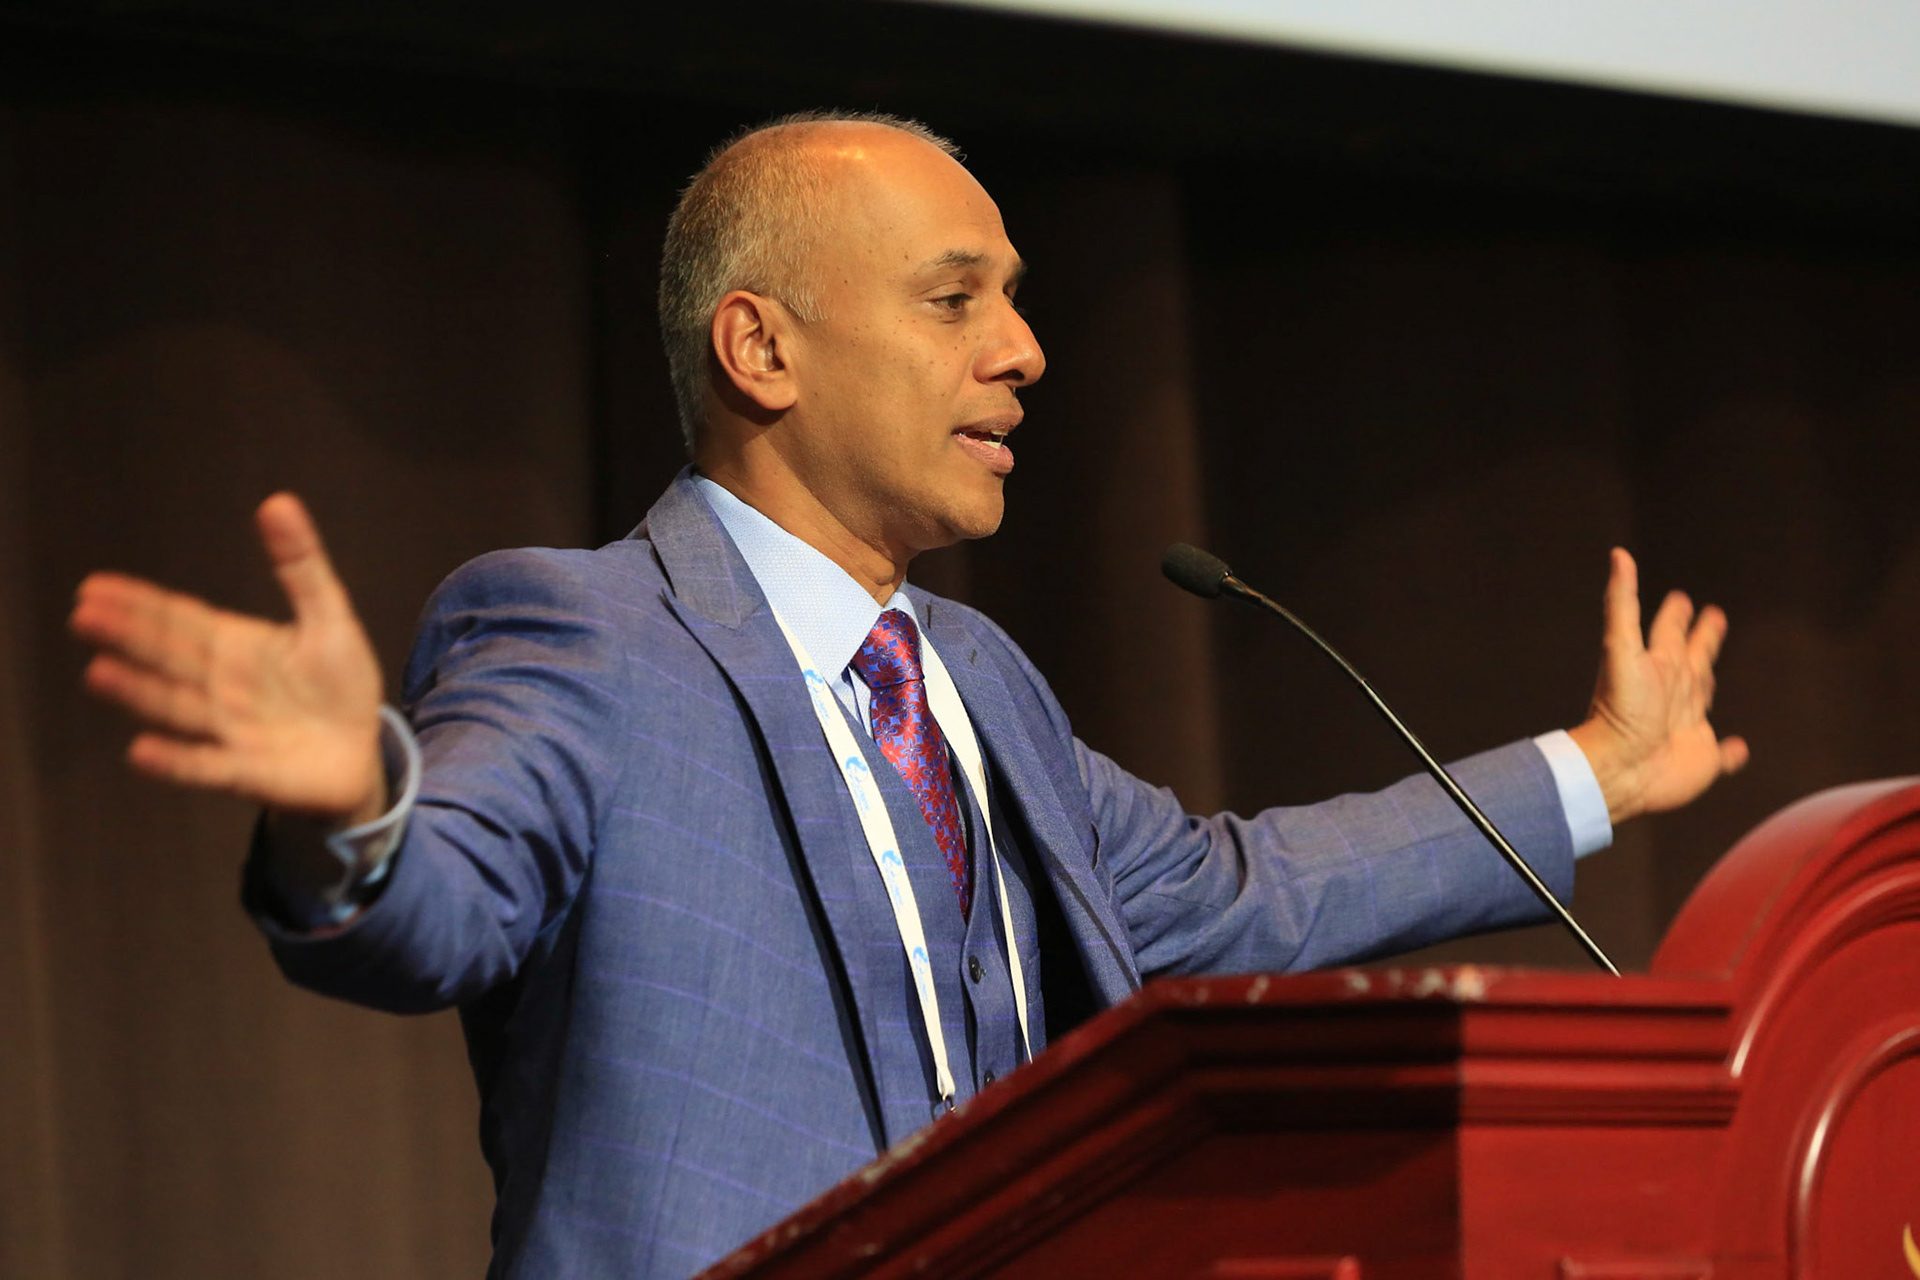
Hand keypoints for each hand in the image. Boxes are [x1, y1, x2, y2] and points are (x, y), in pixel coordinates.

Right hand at [70, 493, 386, 824]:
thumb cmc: (338, 685)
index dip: (140, 602)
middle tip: (84, 615)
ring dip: (141, 692)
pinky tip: (142, 751)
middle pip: (170, 656)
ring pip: (178, 706)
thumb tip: (278, 501)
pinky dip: (177, 760)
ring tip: (101, 673)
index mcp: (234, 646)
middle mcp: (220, 686)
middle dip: (130, 637)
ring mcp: (228, 730)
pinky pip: (206, 766)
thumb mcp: (329, 618)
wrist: (362, 752)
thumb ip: (302, 566)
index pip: (180, 619)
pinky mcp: (247, 771)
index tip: (94, 586)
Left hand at [1568, 548, 1748, 824]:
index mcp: (1658, 667)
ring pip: (1703, 697)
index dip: (1675, 615)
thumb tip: (1618, 554)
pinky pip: (1722, 756)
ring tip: (1711, 669)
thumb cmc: (1619, 710)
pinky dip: (1733, 753)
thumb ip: (1622, 603)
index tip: (1680, 597)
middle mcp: (1674, 694)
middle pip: (1693, 658)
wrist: (1619, 768)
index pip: (1669, 632)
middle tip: (1713, 615)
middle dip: (1702, 638)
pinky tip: (1739, 748)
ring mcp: (1688, 726)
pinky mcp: (1702, 759)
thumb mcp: (1620, 648)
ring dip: (1708, 682)